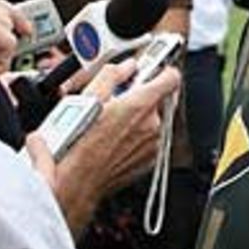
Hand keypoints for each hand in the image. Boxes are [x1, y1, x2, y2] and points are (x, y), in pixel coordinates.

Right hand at [42, 60, 181, 237]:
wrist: (77, 182)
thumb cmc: (78, 144)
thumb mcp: (88, 98)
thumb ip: (112, 75)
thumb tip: (125, 67)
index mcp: (141, 105)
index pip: (171, 78)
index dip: (162, 70)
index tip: (154, 69)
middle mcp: (153, 125)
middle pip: (162, 99)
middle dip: (146, 96)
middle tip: (123, 99)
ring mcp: (153, 145)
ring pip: (157, 120)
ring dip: (143, 117)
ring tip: (115, 122)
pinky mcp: (149, 161)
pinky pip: (151, 140)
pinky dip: (140, 136)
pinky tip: (118, 139)